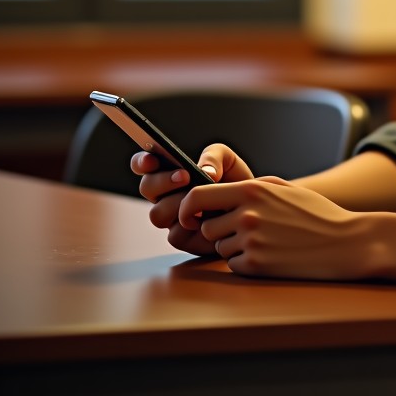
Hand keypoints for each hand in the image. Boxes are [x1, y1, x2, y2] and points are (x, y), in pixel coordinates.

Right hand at [132, 144, 254, 256]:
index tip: (152, 160)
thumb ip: (213, 156)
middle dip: (163, 181)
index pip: (144, 165)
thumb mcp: (228, 160)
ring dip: (176, 204)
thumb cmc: (235, 181)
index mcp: (169, 172)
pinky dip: (191, 226)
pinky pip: (175, 235)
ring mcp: (171, 218)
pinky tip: (208, 220)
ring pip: (157, 214)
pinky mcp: (182, 238)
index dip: (142, 162)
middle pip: (147, 188)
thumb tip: (203, 171)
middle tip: (185, 177)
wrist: (253, 209)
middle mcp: (165, 195)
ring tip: (200, 200)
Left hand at [178, 177, 369, 279]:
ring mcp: (251, 241)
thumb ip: (249, 188)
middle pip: (208, 227)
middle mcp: (247, 214)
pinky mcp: (257, 265)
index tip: (188, 217)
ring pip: (221, 248)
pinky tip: (273, 255)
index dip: (187, 208)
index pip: (198, 197)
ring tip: (269, 242)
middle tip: (252, 230)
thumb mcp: (284, 188)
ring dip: (236, 247)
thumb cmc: (317, 214)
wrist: (345, 242)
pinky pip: (234, 265)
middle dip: (222, 230)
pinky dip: (248, 263)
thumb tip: (215, 194)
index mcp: (252, 190)